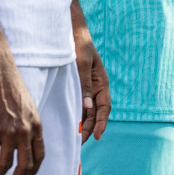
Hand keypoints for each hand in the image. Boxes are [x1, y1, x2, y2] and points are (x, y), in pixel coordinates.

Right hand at [0, 59, 42, 174]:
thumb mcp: (29, 106)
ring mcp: (10, 132)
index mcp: (37, 125)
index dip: (34, 169)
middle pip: (24, 164)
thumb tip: (26, 138)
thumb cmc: (12, 87)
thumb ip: (29, 123)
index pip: (39, 155)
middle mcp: (26, 131)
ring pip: (6, 163)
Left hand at [72, 7, 109, 143]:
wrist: (72, 31)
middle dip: (90, 128)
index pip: (105, 108)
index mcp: (102, 83)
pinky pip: (78, 104)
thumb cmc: (79, 45)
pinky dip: (76, 115)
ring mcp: (87, 88)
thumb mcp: (82, 63)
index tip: (97, 137)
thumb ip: (85, 85)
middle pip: (95, 113)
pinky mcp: (77, 87)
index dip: (102, 123)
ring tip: (74, 139)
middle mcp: (96, 88)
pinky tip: (68, 124)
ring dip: (83, 124)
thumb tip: (87, 107)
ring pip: (87, 111)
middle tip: (80, 143)